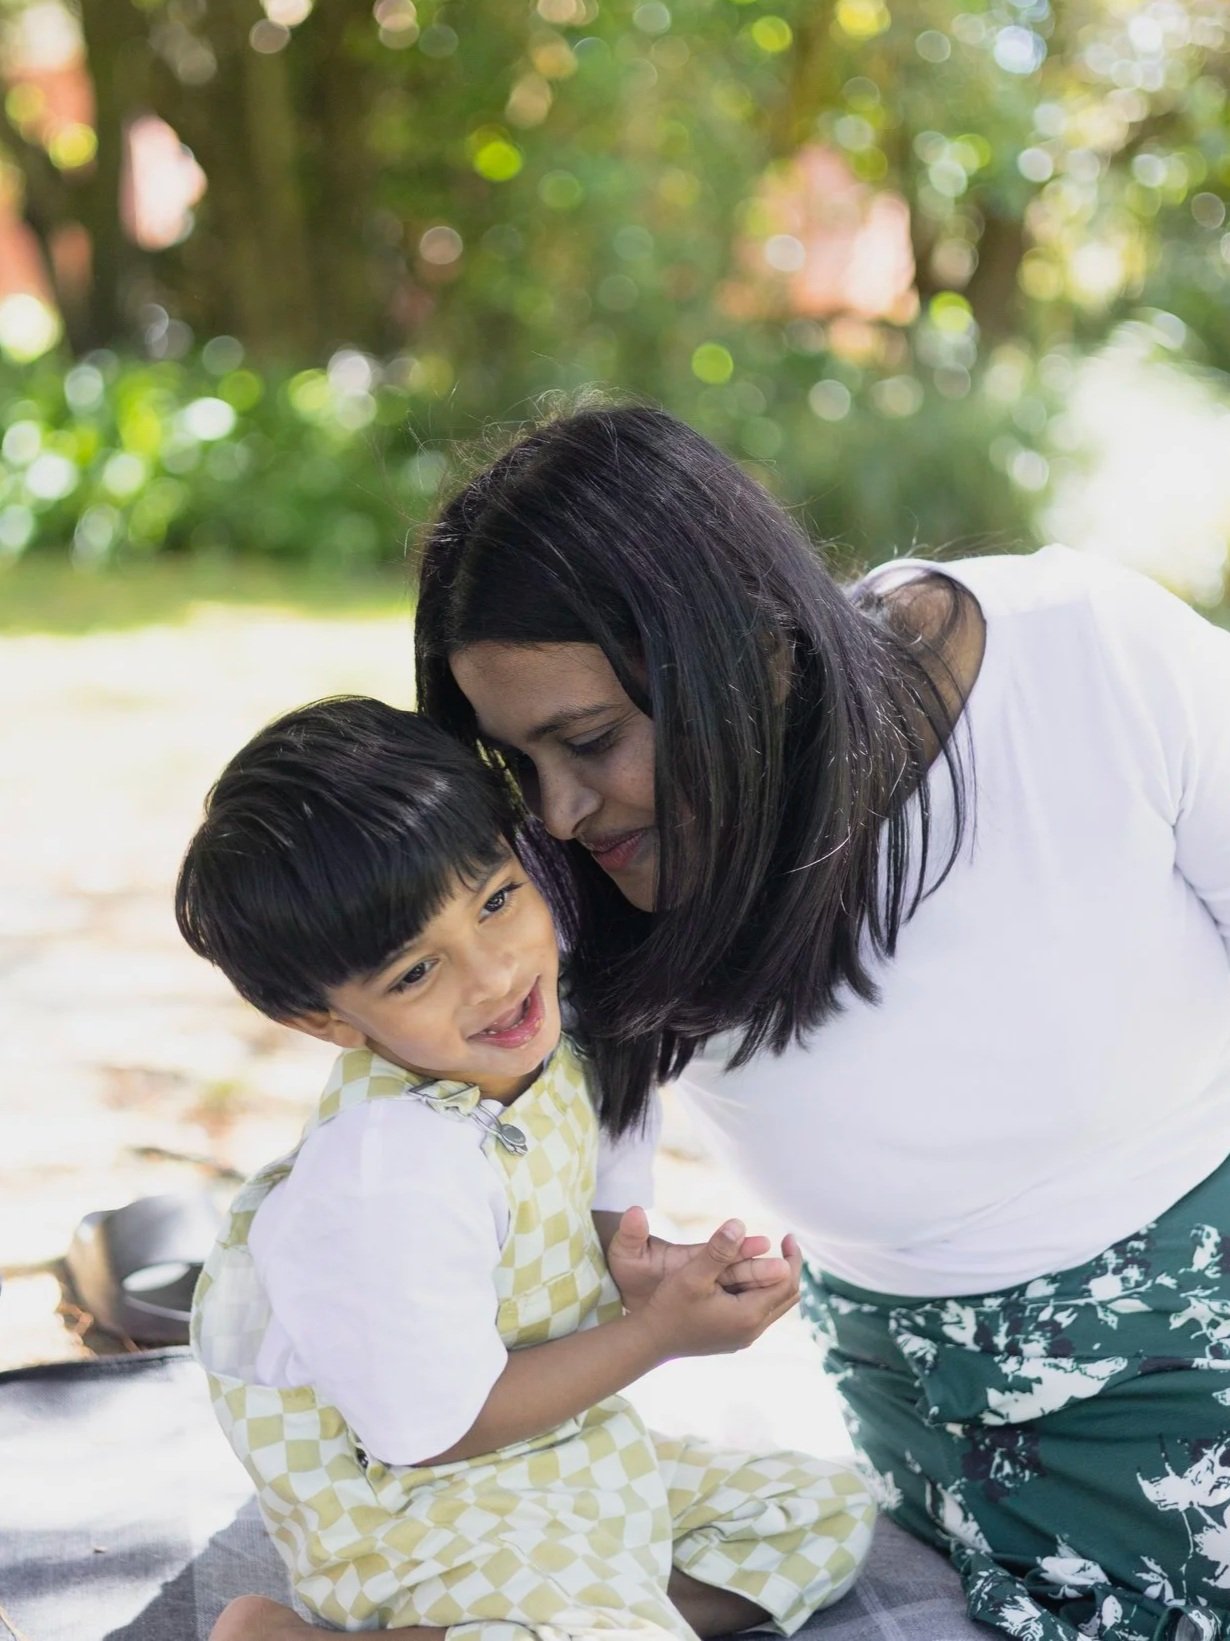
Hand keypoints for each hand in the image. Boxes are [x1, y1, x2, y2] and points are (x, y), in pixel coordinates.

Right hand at [632, 1219, 801, 1359]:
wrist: (649, 1340)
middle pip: (786, 1296)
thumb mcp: (693, 1275)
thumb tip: (740, 1224)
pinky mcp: (733, 1337)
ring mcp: (743, 1337)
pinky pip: (760, 1312)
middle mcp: (752, 1330)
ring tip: (768, 1255)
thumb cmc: (669, 1307)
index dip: (792, 1258)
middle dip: (789, 1267)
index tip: (787, 1235)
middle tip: (785, 1242)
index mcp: (748, 1315)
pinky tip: (747, 1275)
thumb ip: (718, 1251)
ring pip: (774, 1305)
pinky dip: (761, 1291)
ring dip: (774, 1280)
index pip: (786, 1283)